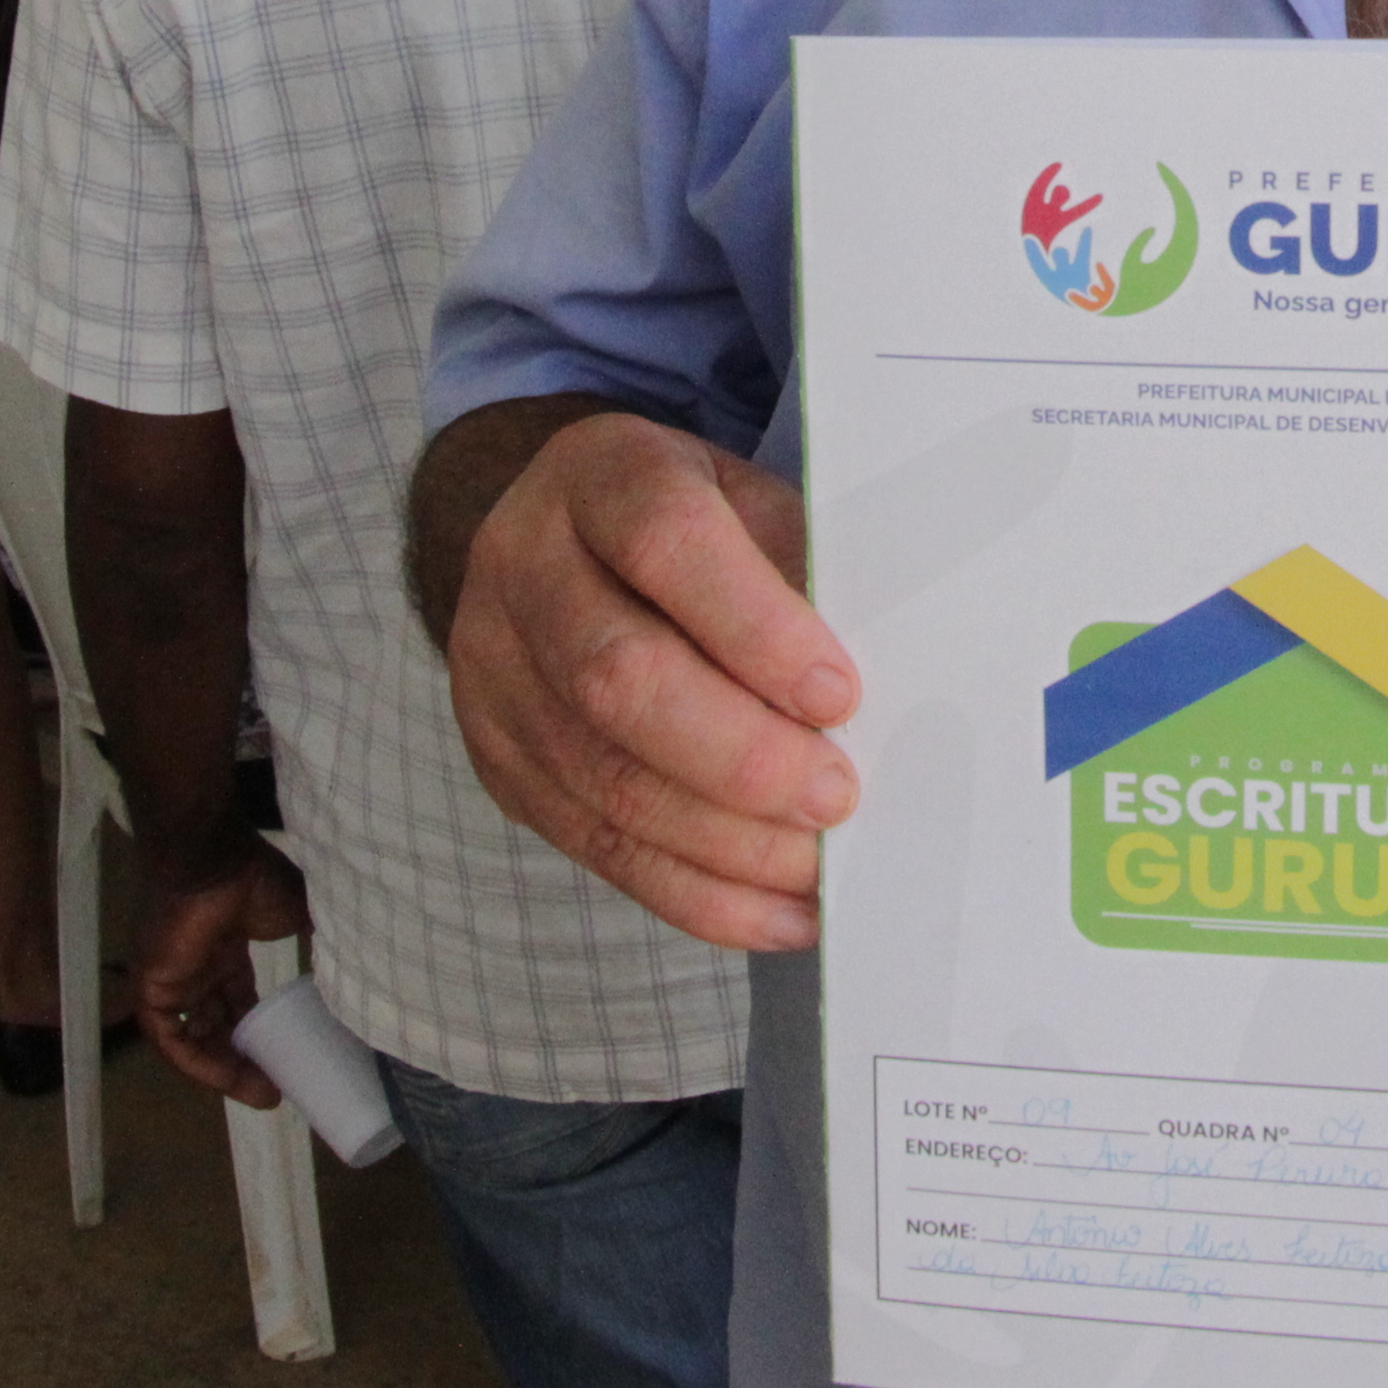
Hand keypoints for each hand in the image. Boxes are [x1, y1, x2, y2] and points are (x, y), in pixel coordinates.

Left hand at [129, 844, 307, 1106]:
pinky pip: (170, 1039)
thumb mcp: (302, 915)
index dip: (258, 1032)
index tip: (288, 1058)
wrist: (216, 862)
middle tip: (278, 1088)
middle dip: (244, 1060)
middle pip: (217, 1025)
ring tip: (263, 1094)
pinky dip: (197, 1063)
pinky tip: (230, 1081)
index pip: (237, 1001)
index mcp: (225, 947)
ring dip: (225, 1070)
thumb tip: (363, 964)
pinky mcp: (152, 987)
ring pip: (194, 1039)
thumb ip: (321, 941)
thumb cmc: (258, 881)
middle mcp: (196, 967)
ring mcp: (172, 978)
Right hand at [446, 412, 856, 951]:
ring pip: (604, 779)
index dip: (756, 627)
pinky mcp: (499, 763)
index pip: (668, 544)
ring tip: (817, 867)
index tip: (838, 694)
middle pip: (618, 676)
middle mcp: (524, 569)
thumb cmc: (689, 526)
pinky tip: (775, 911)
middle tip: (836, 796)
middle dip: (741, 755)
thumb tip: (892, 687)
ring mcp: (494, 673)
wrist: (556, 539)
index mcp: (601, 477)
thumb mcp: (747, 505)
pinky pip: (595, 846)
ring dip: (726, 842)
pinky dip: (696, 893)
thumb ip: (802, 576)